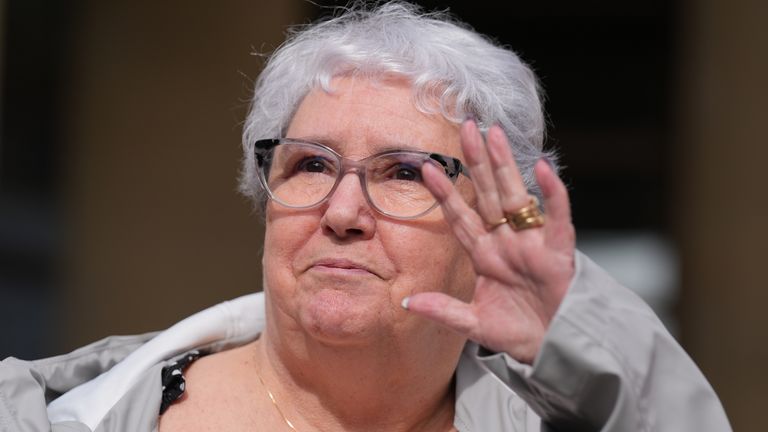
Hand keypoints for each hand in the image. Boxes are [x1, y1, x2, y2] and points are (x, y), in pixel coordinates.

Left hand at [406, 120, 575, 363]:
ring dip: (506, 166)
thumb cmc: (518, 334)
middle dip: (476, 162)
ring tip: (495, 134)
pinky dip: (553, 195)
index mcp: (485, 256)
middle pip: (488, 194)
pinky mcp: (559, 253)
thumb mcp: (474, 324)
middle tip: (466, 127)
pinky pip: (557, 218)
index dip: (445, 193)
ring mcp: (533, 244)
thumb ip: (443, 310)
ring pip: (517, 197)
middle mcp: (507, 242)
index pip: (461, 217)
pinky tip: (543, 169)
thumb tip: (406, 302)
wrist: (555, 350)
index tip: (427, 168)